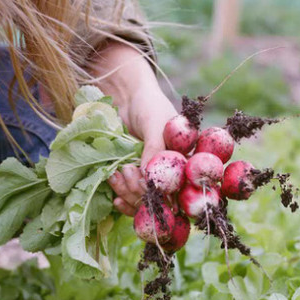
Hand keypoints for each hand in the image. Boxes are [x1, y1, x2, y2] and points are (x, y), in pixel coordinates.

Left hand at [88, 42, 177, 215]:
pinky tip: (115, 197)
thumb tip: (149, 180)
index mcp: (184, 161)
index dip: (170, 198)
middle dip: (142, 192)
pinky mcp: (134, 179)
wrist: (126, 98)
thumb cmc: (149, 105)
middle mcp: (170, 174)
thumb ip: (155, 150)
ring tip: (115, 175)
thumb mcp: (155, 125)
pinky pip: (131, 198)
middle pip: (161, 200)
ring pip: (144, 200)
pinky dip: (123, 198)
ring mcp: (151, 178)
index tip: (155, 195)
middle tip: (128, 171)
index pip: (183, 188)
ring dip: (128, 194)